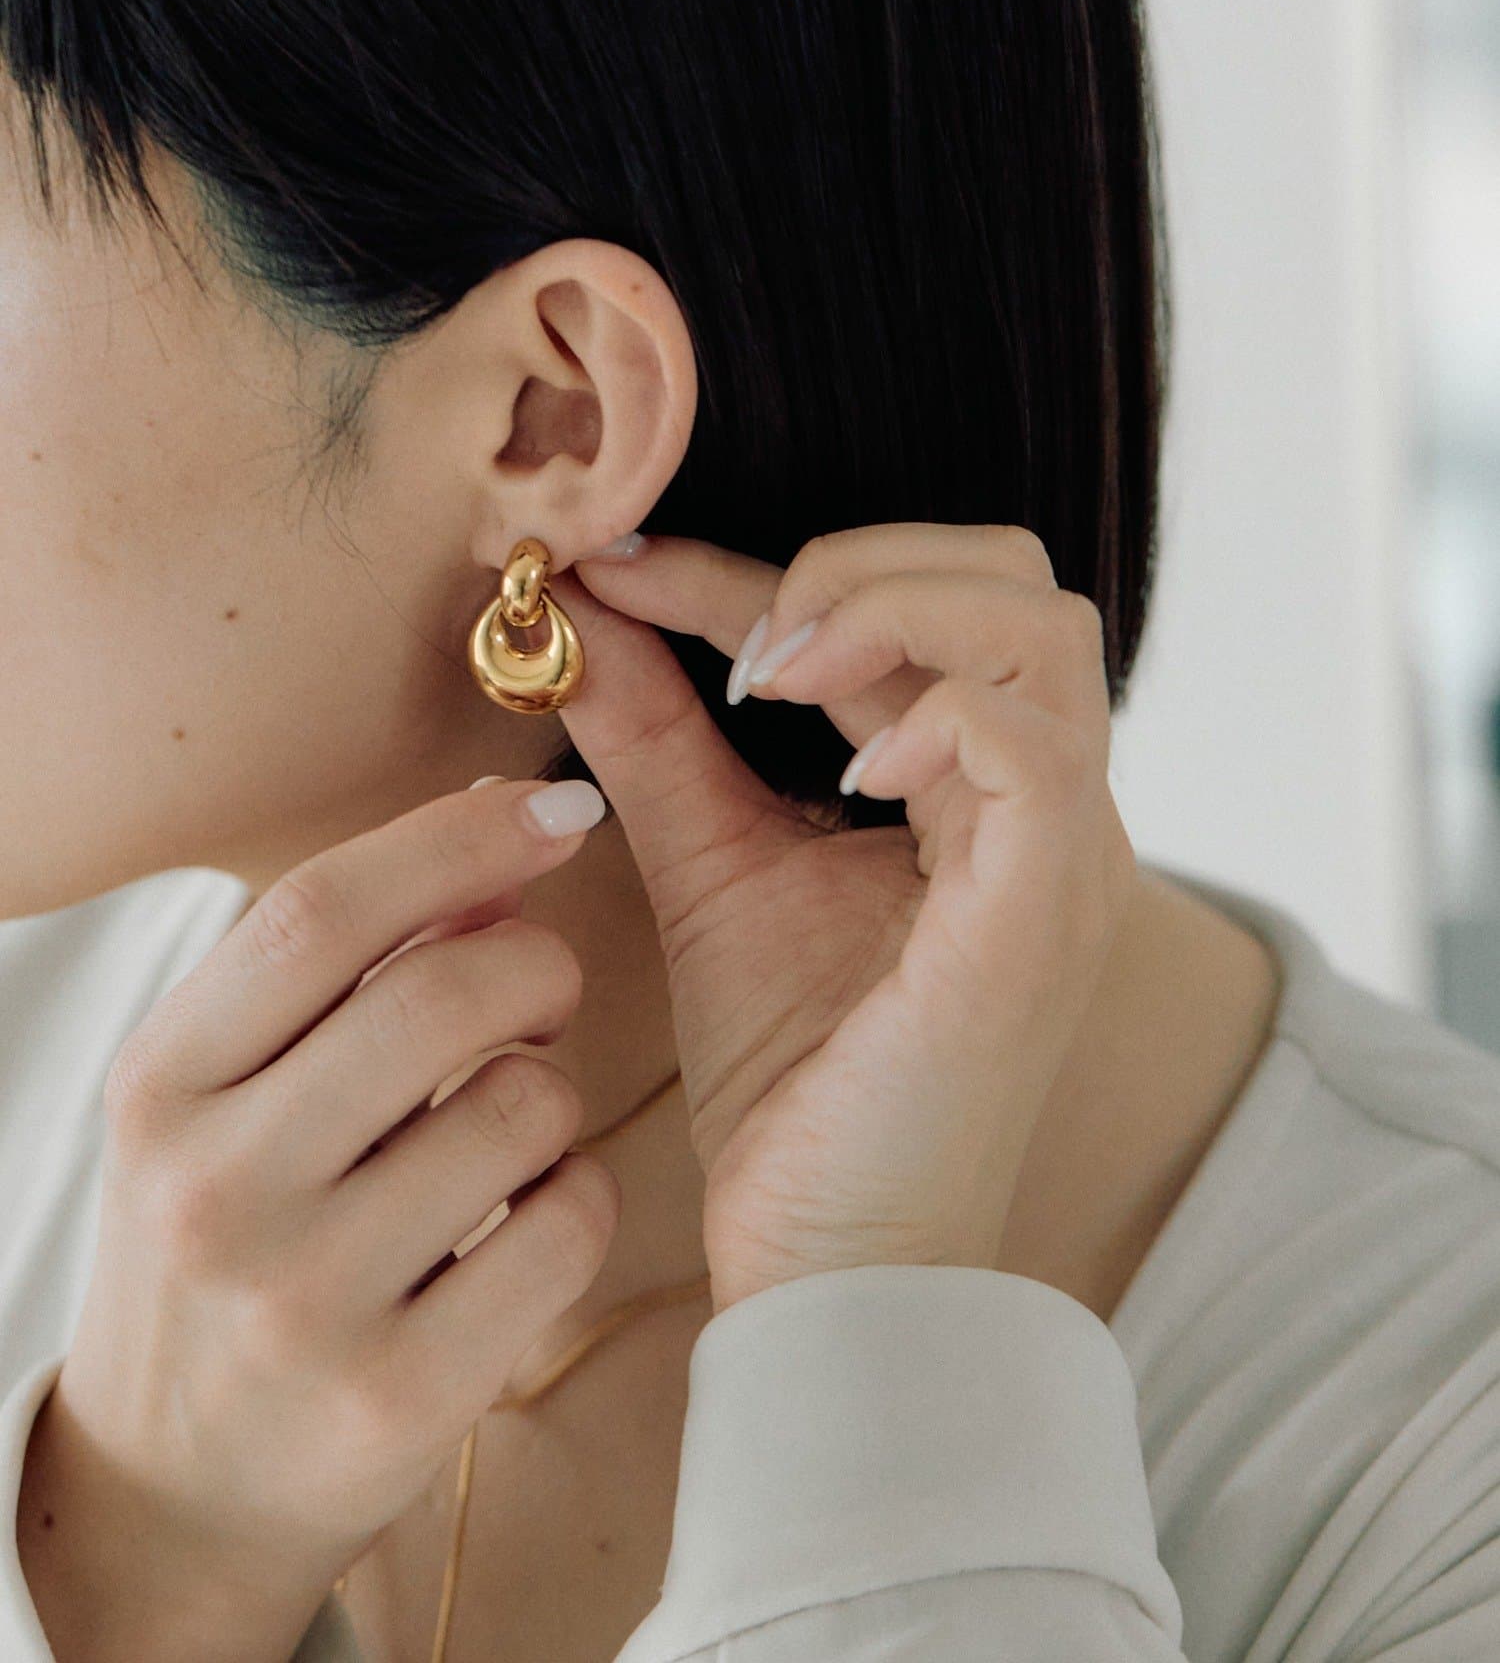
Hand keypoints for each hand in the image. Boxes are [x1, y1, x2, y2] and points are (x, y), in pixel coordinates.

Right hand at [18, 778, 619, 1662]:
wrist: (176, 1485)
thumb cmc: (226, 1240)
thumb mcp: (233, 1093)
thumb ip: (352, 964)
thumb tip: (496, 834)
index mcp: (160, 1085)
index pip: (320, 913)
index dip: (460, 841)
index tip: (559, 809)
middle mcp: (214, 1192)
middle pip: (441, 998)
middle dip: (538, 965)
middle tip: (542, 991)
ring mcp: (303, 1306)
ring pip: (526, 1108)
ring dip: (554, 1092)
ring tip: (510, 1126)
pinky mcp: (398, 1399)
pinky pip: (566, 1229)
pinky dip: (578, 1195)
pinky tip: (529, 1215)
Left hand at [565, 523, 1136, 1312]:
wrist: (836, 1254)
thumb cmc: (793, 1082)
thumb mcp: (712, 870)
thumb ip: (659, 741)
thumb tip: (582, 617)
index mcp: (978, 792)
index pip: (910, 605)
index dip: (760, 569)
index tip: (624, 569)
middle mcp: (1043, 805)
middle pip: (1016, 578)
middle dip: (863, 561)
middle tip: (737, 641)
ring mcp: (1060, 854)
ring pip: (1038, 630)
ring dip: (891, 611)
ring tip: (775, 677)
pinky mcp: (1043, 910)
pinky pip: (1030, 746)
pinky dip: (931, 713)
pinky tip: (843, 772)